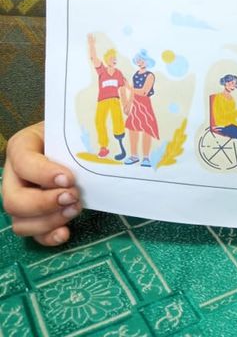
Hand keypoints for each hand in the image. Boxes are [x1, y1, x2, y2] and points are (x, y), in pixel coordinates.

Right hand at [1, 122, 80, 246]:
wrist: (73, 142)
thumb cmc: (70, 133)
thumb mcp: (69, 129)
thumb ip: (72, 141)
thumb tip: (94, 154)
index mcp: (21, 146)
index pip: (23, 161)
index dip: (43, 173)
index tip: (69, 179)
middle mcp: (14, 175)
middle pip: (13, 200)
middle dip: (44, 203)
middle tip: (73, 197)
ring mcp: (20, 198)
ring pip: (20, 222)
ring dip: (49, 221)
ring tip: (75, 209)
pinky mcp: (32, 216)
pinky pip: (33, 235)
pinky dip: (48, 237)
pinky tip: (65, 232)